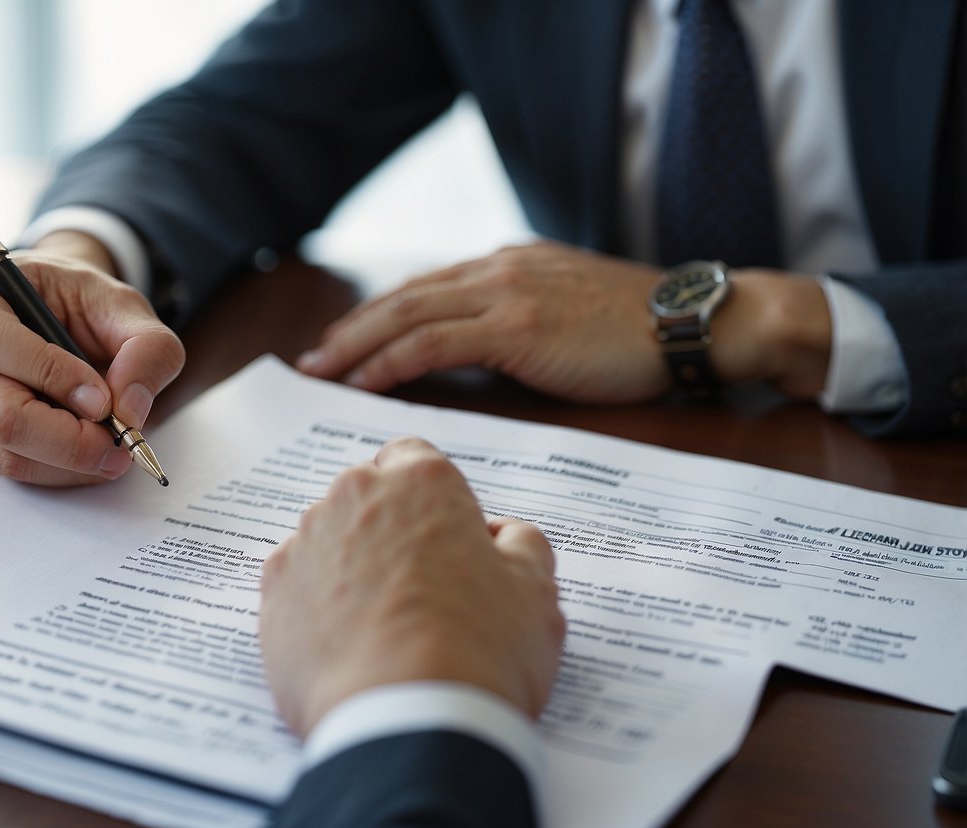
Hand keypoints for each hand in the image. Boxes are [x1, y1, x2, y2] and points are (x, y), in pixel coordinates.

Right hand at [0, 231, 184, 485]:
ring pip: (7, 455)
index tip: (103, 401)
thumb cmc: (84, 309)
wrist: (57, 320)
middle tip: (120, 444)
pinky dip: (56, 474)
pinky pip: (8, 476)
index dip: (50, 375)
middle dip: (71, 440)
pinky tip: (81, 452)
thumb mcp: (127, 309)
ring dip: (70, 463)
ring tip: (110, 447)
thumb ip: (147, 348)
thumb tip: (130, 410)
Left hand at [260, 437, 564, 738]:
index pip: (415, 457)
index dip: (432, 496)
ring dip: (350, 565)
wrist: (408, 722)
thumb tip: (501, 535)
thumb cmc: (481, 651)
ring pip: (328, 539)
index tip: (447, 535)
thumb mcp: (536, 593)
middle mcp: (353, 498)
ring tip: (383, 626)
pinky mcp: (272, 595)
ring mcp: (305, 544)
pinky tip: (348, 646)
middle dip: (388, 527)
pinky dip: (316, 606)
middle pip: (366, 496)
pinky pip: (298, 585)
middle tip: (422, 587)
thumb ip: (521, 545)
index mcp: (421, 483)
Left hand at [297, 241, 667, 402]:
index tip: (347, 341)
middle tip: (313, 360)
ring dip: (357, 345)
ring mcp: (505, 293)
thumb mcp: (568, 318)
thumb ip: (520, 326)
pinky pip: (433, 343)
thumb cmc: (640, 334)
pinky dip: (392, 360)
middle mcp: (498, 270)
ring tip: (322, 371)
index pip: (426, 289)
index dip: (380, 315)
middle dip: (352, 329)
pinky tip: (365, 382)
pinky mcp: (516, 325)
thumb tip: (481, 358)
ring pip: (407, 315)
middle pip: (403, 297)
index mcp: (509, 266)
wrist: (693, 322)